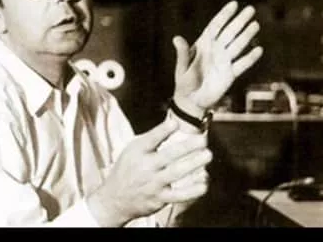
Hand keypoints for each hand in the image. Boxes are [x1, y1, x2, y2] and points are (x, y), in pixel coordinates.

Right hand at [87, 119, 211, 226]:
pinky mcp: (159, 199)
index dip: (163, 131)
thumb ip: (152, 138)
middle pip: (168, 155)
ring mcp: (153, 183)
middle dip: (187, 147)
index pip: (151, 139)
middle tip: (203, 140)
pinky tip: (204, 184)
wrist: (114, 199)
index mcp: (137, 152)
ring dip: (193, 164)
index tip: (175, 123)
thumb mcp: (133, 150)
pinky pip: (178, 195)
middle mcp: (145, 167)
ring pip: (176, 173)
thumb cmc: (128, 169)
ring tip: (207, 155)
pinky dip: (192, 190)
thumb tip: (173, 123)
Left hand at [173, 0, 263, 109]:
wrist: (191, 101)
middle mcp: (216, 50)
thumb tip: (176, 38)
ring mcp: (224, 61)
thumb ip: (183, 53)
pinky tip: (258, 50)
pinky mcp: (230, 74)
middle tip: (250, 9)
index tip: (234, 4)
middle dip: (239, 21)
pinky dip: (250, 58)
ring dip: (246, 35)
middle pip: (230, 32)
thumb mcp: (182, 68)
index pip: (216, 26)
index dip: (224, 15)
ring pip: (238, 45)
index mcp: (203, 45)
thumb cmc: (184, 83)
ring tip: (255, 25)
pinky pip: (242, 64)